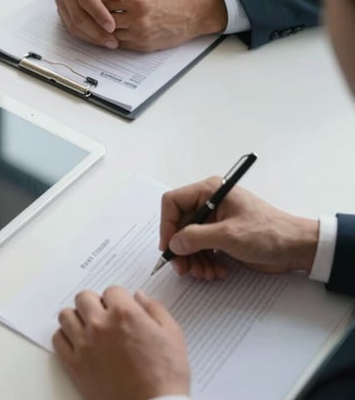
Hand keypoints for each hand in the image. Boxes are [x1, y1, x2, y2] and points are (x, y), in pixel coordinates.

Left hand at [53, 287, 189, 399]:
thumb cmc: (165, 375)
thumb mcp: (172, 334)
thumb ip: (154, 309)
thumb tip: (138, 296)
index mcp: (125, 314)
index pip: (111, 291)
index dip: (119, 299)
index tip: (122, 309)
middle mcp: (100, 325)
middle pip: (84, 298)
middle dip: (95, 303)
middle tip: (104, 316)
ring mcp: (84, 344)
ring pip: (66, 315)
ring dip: (77, 318)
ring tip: (89, 328)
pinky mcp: (74, 364)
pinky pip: (58, 339)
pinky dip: (66, 338)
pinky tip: (79, 343)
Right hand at [55, 0, 125, 48]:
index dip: (98, 13)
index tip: (112, 26)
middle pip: (78, 15)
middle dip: (96, 31)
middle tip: (113, 41)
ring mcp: (61, 1)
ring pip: (73, 25)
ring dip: (91, 37)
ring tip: (110, 42)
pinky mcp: (62, 12)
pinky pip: (72, 28)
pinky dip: (86, 36)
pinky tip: (100, 40)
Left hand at [101, 0, 227, 51]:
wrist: (198, 12)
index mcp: (138, 1)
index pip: (105, 3)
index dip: (95, 1)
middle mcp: (138, 21)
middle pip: (105, 21)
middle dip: (96, 17)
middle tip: (89, 13)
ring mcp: (141, 36)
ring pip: (111, 36)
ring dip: (103, 30)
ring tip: (97, 23)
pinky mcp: (145, 47)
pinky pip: (121, 45)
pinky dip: (113, 39)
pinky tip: (109, 32)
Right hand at [160, 177, 319, 279]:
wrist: (297, 248)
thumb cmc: (268, 234)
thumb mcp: (228, 235)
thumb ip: (195, 238)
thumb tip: (172, 244)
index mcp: (210, 191)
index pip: (173, 202)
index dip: (167, 225)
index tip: (169, 248)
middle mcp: (209, 202)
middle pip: (179, 225)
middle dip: (182, 250)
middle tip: (185, 270)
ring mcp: (215, 220)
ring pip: (188, 240)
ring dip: (194, 260)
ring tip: (206, 274)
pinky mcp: (221, 236)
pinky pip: (201, 249)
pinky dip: (204, 262)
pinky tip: (216, 272)